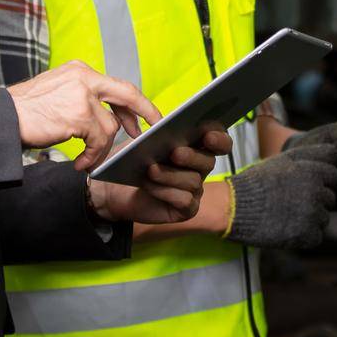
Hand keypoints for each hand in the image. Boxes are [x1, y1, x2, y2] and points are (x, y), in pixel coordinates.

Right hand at [7, 60, 162, 172]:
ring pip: (110, 127)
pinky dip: (92, 156)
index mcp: (80, 71)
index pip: (115, 85)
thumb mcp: (58, 93)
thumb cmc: (26, 112)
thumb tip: (108, 116)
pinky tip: (80, 164)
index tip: (143, 117)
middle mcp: (84, 78)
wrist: (3, 119)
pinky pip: (98, 141)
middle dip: (144, 112)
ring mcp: (83, 96)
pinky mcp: (79, 115)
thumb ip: (83, 97)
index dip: (132, 103)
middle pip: (127, 94)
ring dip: (102, 149)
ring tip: (88, 160)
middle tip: (152, 128)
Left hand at [89, 125, 232, 223]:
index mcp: (196, 147)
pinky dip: (165, 191)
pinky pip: (184, 200)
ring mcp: (195, 190)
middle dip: (192, 156)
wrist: (117, 189)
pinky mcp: (187, 209)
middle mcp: (200, 168)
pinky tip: (148, 184)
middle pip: (208, 161)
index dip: (219, 138)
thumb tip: (169, 127)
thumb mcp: (145, 142)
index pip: (220, 142)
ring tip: (151, 169)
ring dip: (170, 174)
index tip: (208, 135)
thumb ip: (161, 134)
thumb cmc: (134, 161)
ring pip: (193, 181)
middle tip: (175, 153)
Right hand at [226, 148, 336, 248]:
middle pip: (330, 197)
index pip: (334, 175)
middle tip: (288, 201)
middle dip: (315, 199)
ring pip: (324, 217)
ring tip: (285, 213)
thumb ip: (312, 155)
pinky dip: (304, 235)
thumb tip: (335, 152)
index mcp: (313, 171)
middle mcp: (317, 191)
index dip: (318, 179)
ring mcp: (313, 214)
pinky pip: (317, 236)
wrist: (234, 207)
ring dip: (310, 218)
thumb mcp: (284, 160)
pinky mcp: (308, 235)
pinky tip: (286, 227)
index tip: (299, 184)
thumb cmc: (259, 181)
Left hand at [283, 121, 336, 208]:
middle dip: (333, 180)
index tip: (314, 168)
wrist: (308, 162)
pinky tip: (329, 197)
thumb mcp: (305, 148)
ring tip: (321, 190)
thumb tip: (335, 166)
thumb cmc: (303, 153)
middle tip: (317, 183)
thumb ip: (318, 152)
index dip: (329, 165)